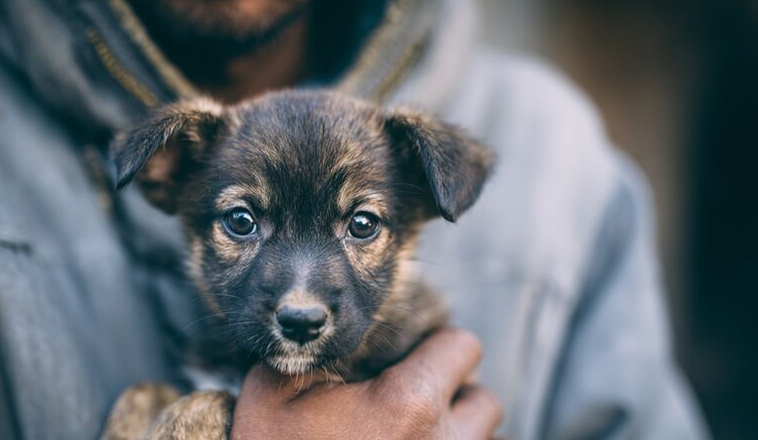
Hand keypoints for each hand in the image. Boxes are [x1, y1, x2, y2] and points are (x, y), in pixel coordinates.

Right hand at [231, 328, 502, 438]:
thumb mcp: (272, 392)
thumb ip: (313, 351)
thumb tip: (336, 328)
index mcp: (408, 403)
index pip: (462, 347)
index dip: (438, 343)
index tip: (415, 353)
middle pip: (485, 401)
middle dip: (456, 393)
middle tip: (416, 397)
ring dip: (457, 433)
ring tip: (414, 434)